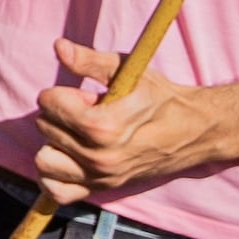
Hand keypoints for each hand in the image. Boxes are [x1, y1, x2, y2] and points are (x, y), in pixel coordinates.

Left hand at [30, 36, 224, 206]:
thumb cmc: (160, 98)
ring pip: (44, 160)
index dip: (62, 93)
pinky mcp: (102, 189)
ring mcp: (100, 177)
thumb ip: (90, 60)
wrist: (194, 131)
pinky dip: (55, 175)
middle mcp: (99, 158)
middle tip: (90, 113)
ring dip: (55, 143)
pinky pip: (57, 191)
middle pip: (45, 128)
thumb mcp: (128, 71)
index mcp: (103, 127)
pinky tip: (69, 157)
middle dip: (61, 115)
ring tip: (79, 135)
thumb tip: (59, 47)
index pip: (48, 103)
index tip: (87, 96)